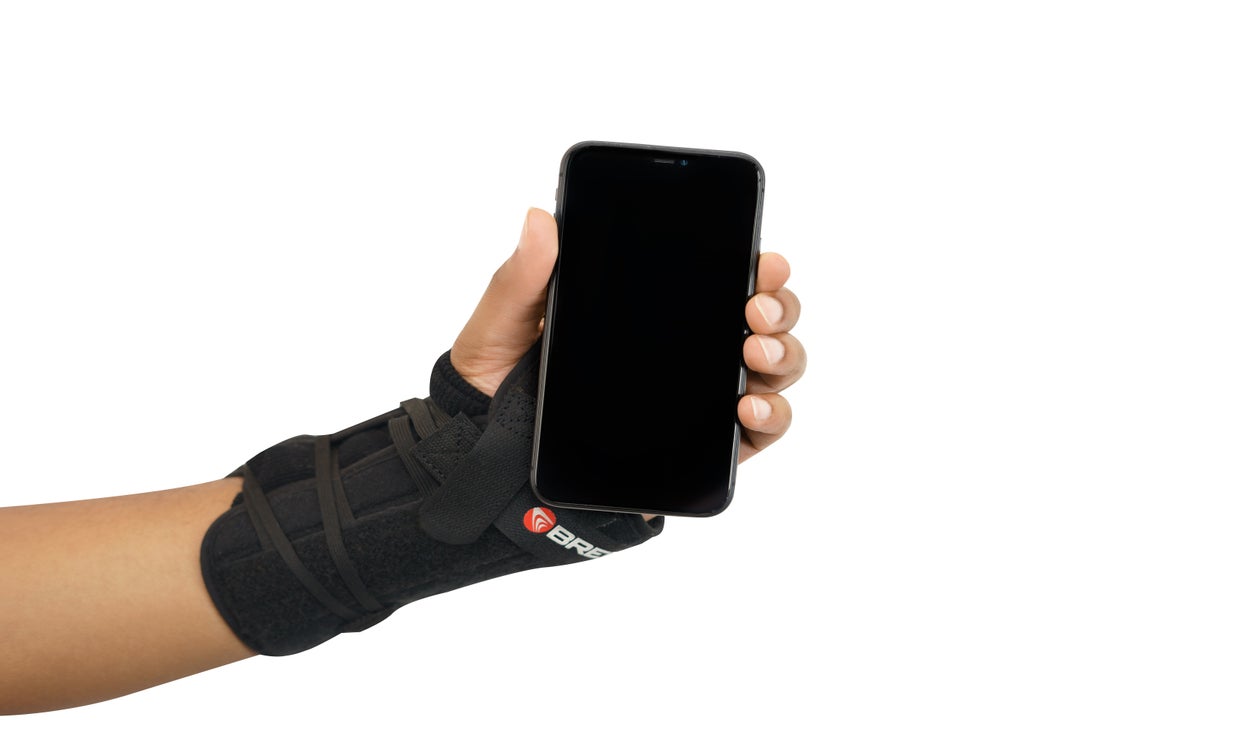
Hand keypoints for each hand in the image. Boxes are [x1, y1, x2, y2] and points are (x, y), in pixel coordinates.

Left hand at [450, 208, 804, 462]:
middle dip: (779, 306)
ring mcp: (700, 399)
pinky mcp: (702, 451)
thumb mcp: (504, 323)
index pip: (720, 275)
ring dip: (783, 355)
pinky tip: (746, 406)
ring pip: (773, 369)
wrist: (490, 463)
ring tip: (754, 352)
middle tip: (755, 308)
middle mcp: (686, 349)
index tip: (763, 259)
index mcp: (650, 306)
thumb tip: (542, 218)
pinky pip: (759, 432)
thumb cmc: (498, 385)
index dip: (756, 264)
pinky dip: (770, 416)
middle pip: (763, 318)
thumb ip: (523, 276)